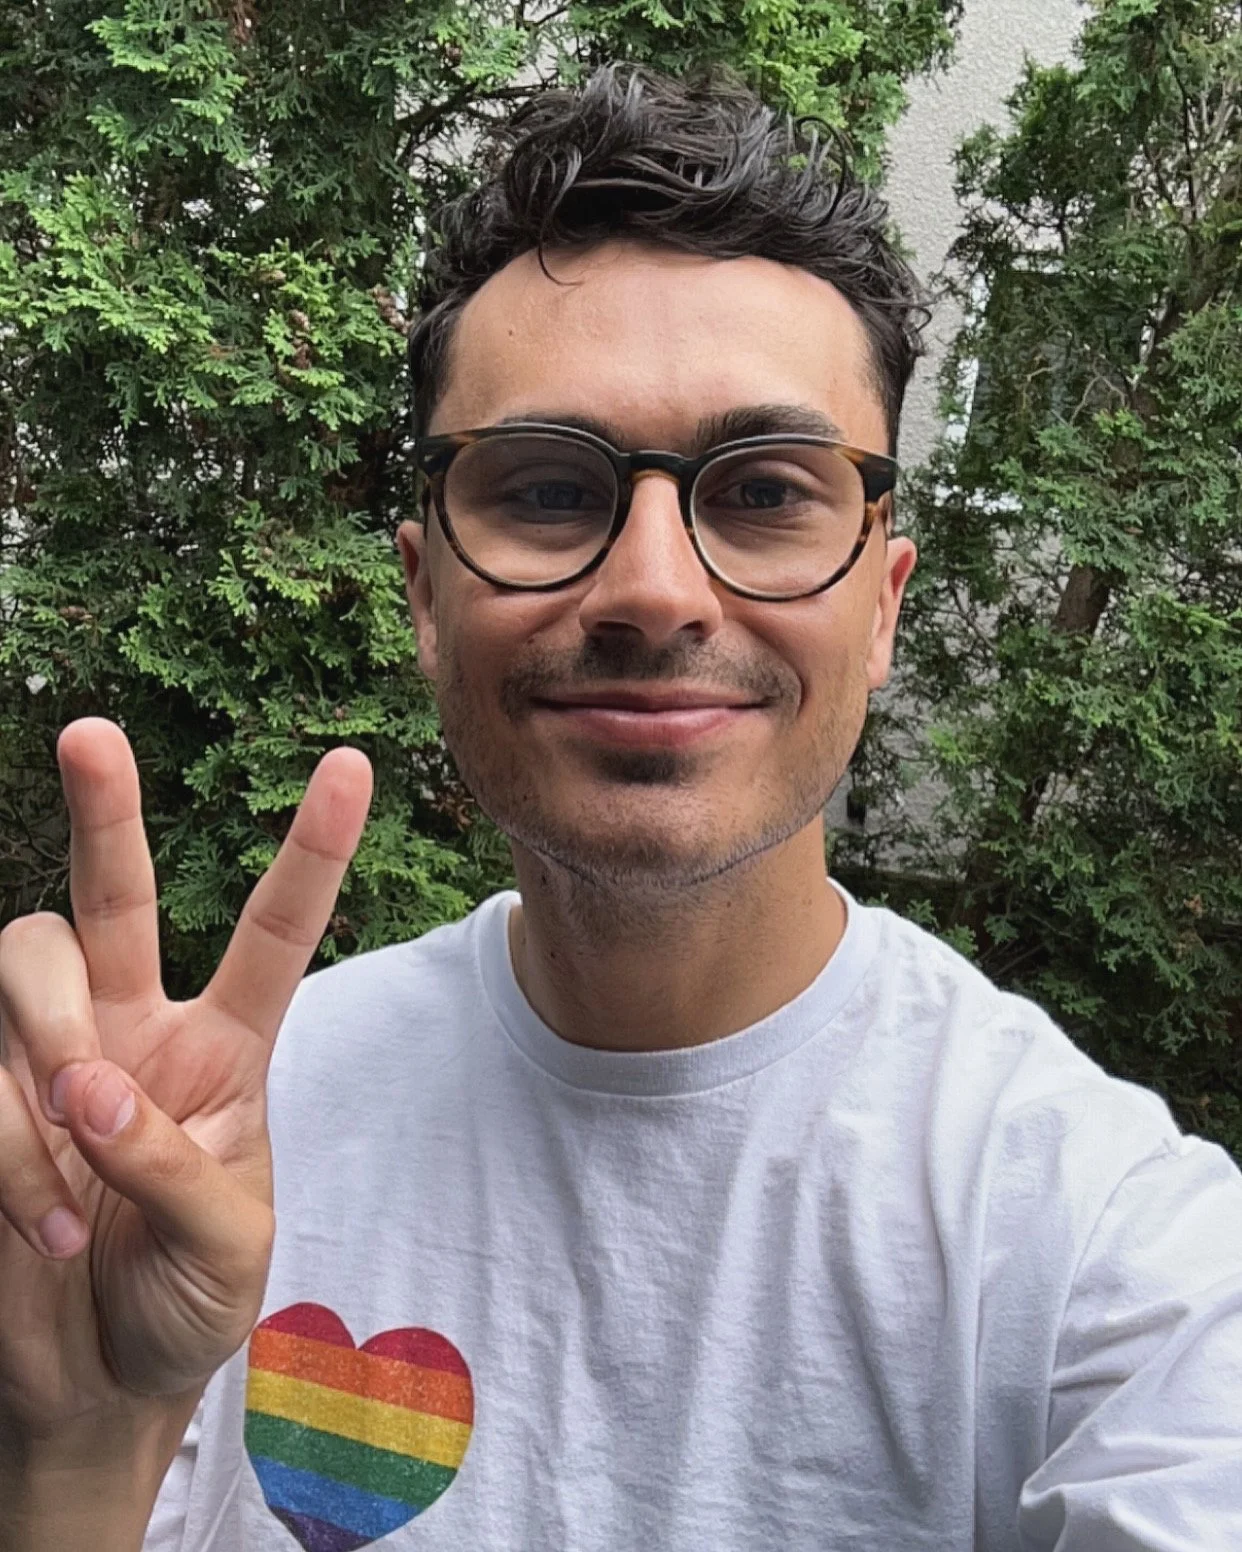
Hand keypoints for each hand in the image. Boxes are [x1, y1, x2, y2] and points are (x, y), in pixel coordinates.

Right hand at [0, 718, 371, 1440]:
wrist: (98, 1384)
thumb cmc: (186, 1302)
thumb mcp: (229, 1245)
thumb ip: (174, 1163)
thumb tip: (91, 1085)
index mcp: (227, 1046)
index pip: (272, 929)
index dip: (312, 849)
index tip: (349, 763)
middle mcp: (136, 1027)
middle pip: (115, 891)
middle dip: (104, 807)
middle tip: (91, 734)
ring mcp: (50, 1059)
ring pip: (27, 964)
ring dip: (44, 1054)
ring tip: (76, 1194)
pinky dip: (9, 1152)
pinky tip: (43, 1227)